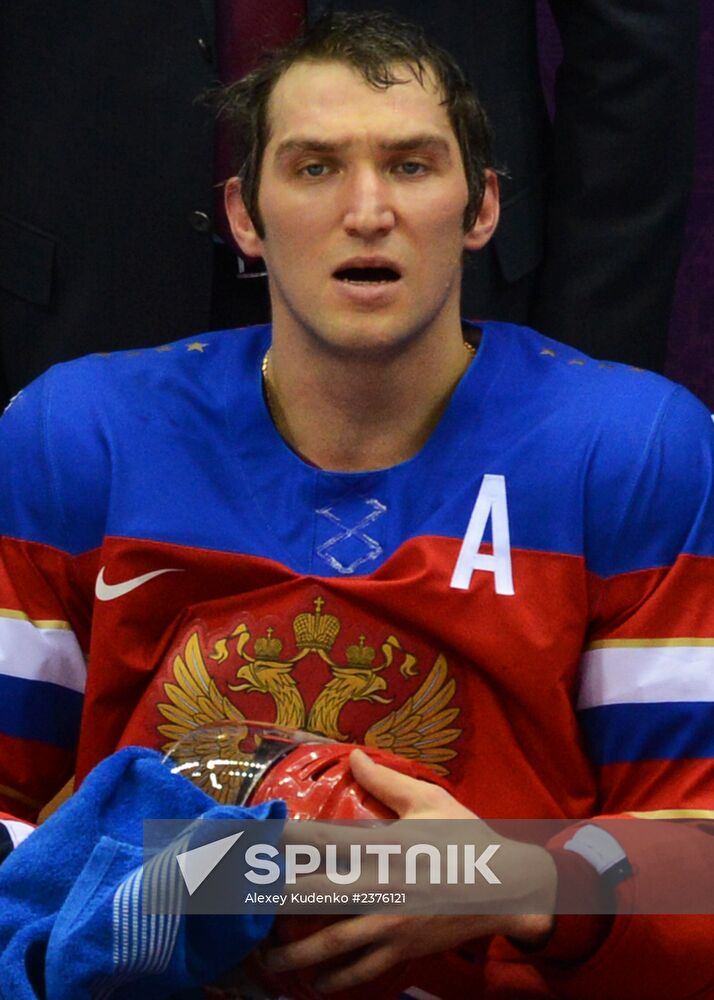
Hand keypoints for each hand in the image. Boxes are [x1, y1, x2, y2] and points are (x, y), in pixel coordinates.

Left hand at [262, 749, 555, 992]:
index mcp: (383, 844)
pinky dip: (334, 980)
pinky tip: (313, 984)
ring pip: (330, 943)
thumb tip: (355, 757)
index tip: (253, 838)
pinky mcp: (401, 949)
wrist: (508, 888)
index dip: (284, 838)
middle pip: (313, 893)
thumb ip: (387, 781)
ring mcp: (389, 923)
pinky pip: (361, 970)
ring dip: (293, 954)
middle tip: (237, 902)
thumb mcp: (430, 801)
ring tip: (263, 960)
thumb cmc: (467, 839)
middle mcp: (379, 884)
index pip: (322, 838)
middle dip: (272, 899)